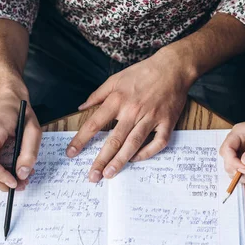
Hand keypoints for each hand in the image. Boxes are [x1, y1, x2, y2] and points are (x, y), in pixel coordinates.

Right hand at [0, 86, 41, 190]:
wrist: (4, 98)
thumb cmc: (18, 111)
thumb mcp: (33, 130)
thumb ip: (29, 153)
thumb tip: (22, 174)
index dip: (1, 177)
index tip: (15, 182)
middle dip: (1, 182)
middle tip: (20, 185)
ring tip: (17, 178)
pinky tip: (7, 170)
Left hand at [66, 45, 194, 181]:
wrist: (173, 67)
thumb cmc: (143, 72)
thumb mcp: (116, 79)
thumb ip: (97, 95)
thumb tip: (81, 108)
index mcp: (118, 100)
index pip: (94, 123)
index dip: (81, 140)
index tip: (71, 153)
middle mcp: (133, 110)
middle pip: (114, 139)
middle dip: (101, 160)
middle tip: (92, 176)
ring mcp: (151, 117)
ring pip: (133, 143)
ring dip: (120, 161)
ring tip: (110, 174)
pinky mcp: (167, 122)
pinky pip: (157, 143)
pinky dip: (147, 153)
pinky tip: (135, 160)